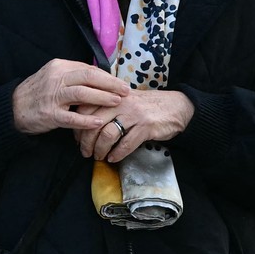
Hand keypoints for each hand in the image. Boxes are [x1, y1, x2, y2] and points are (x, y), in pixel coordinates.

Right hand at [11, 58, 129, 134]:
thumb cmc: (38, 93)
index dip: (107, 76)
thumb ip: (73, 75)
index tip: (120, 83)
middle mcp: (56, 78)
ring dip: (102, 98)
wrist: (13, 108)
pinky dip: (86, 120)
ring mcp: (52, 96)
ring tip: (117, 102)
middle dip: (110, 84)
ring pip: (82, 94)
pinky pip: (71, 117)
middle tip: (126, 90)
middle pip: (88, 77)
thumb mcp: (53, 76)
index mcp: (59, 67)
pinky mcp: (49, 114)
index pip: (88, 69)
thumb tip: (100, 77)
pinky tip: (98, 122)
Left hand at [74, 88, 194, 162]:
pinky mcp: (146, 126)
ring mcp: (134, 114)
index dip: (79, 126)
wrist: (176, 107)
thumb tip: (85, 123)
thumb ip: (107, 107)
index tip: (77, 138)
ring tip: (98, 157)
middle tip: (85, 152)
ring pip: (108, 134)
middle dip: (86, 141)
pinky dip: (117, 154)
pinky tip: (113, 158)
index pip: (86, 109)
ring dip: (100, 149)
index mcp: (113, 94)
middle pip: (94, 123)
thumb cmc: (147, 106)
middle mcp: (121, 102)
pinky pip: (126, 143)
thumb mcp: (125, 101)